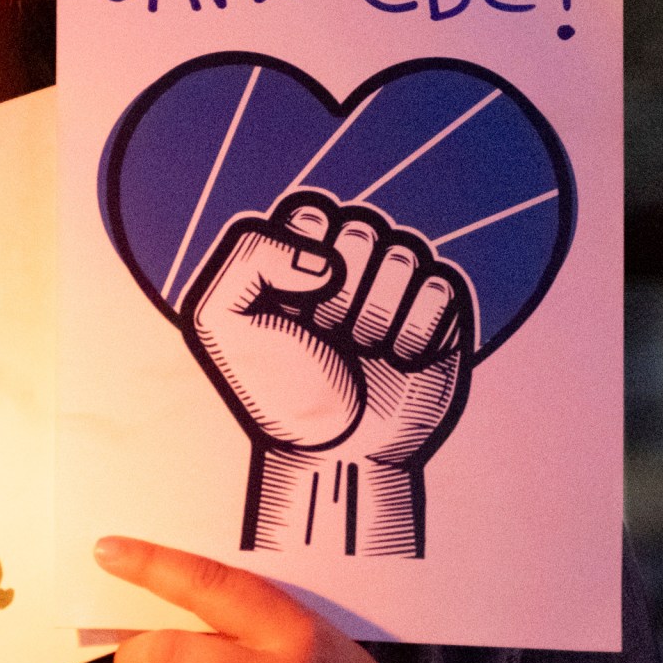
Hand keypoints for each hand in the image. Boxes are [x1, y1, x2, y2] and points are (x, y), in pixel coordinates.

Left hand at [180, 192, 469, 556]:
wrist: (334, 450)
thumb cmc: (276, 388)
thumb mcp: (221, 322)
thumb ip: (248, 257)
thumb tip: (328, 261)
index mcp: (298, 249)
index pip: (312, 212)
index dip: (298, 262)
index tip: (284, 308)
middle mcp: (351, 256)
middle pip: (362, 228)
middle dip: (338, 294)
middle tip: (324, 335)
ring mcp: (399, 280)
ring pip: (404, 255)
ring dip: (374, 317)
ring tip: (358, 352)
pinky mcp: (441, 309)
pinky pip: (439, 288)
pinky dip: (414, 333)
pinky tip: (396, 359)